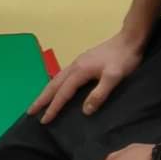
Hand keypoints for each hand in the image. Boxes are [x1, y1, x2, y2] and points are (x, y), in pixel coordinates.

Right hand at [29, 30, 145, 123]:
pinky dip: (55, 84)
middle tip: (30, 111)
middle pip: (54, 84)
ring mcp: (78, 62)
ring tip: (39, 102)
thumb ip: (99, 93)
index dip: (53, 107)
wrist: (130, 38)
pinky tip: (58, 88)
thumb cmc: (124, 59)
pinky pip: (63, 75)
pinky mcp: (83, 61)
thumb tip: (85, 111)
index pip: (63, 93)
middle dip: (41, 99)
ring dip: (47, 91)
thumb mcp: (114, 77)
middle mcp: (74, 66)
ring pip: (57, 79)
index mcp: (80, 71)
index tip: (44, 120)